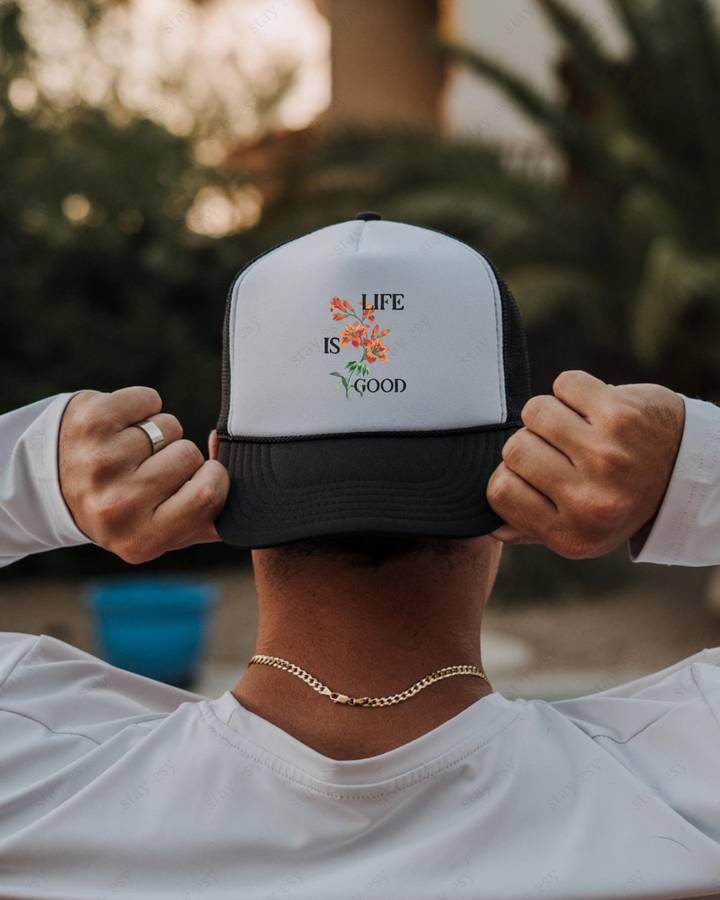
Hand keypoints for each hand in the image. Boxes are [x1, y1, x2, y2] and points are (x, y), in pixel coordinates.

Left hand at [58, 388, 229, 563]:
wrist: (50, 483)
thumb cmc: (121, 506)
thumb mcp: (162, 530)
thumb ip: (211, 515)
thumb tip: (237, 475)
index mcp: (140, 540)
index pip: (209, 494)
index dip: (212, 478)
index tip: (197, 478)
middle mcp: (117, 506)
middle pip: (190, 455)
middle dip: (180, 457)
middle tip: (148, 469)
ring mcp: (100, 462)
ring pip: (170, 425)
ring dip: (158, 433)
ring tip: (130, 450)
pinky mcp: (90, 422)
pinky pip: (149, 398)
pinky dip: (141, 406)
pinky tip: (119, 427)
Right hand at [487, 371, 685, 558]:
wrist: (687, 471)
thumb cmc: (620, 499)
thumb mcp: (581, 533)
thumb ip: (531, 529)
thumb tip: (491, 523)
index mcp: (573, 536)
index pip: (499, 490)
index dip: (509, 475)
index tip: (533, 475)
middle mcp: (591, 502)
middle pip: (514, 449)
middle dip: (530, 442)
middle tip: (559, 450)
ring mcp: (607, 455)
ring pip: (535, 412)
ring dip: (550, 414)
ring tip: (575, 428)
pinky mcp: (622, 414)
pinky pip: (565, 384)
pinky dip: (575, 391)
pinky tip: (594, 409)